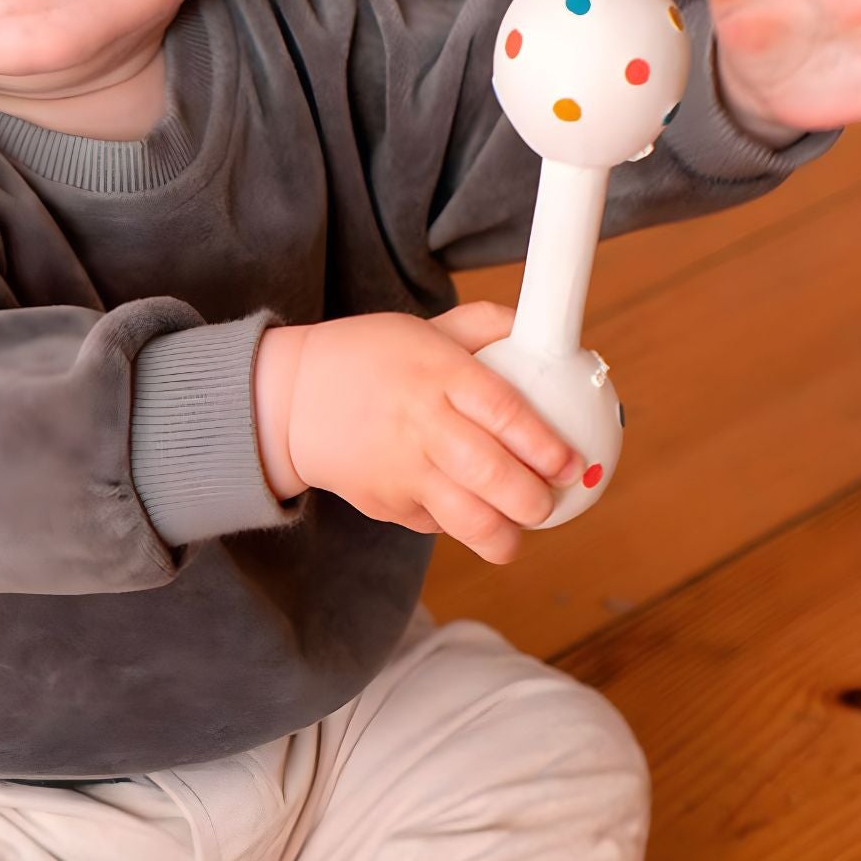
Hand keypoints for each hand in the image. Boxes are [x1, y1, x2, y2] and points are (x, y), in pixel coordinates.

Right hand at [257, 302, 586, 564]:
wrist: (288, 399)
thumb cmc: (364, 357)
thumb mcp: (423, 327)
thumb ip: (483, 325)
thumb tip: (541, 329)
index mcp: (438, 374)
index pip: (505, 414)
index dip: (546, 446)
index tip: (571, 462)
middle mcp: (422, 425)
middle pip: (495, 477)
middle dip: (536, 500)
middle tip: (550, 497)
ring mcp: (402, 472)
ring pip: (471, 522)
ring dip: (506, 535)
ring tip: (517, 524)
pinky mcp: (386, 506)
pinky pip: (437, 526)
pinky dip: (458, 525)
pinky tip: (464, 506)